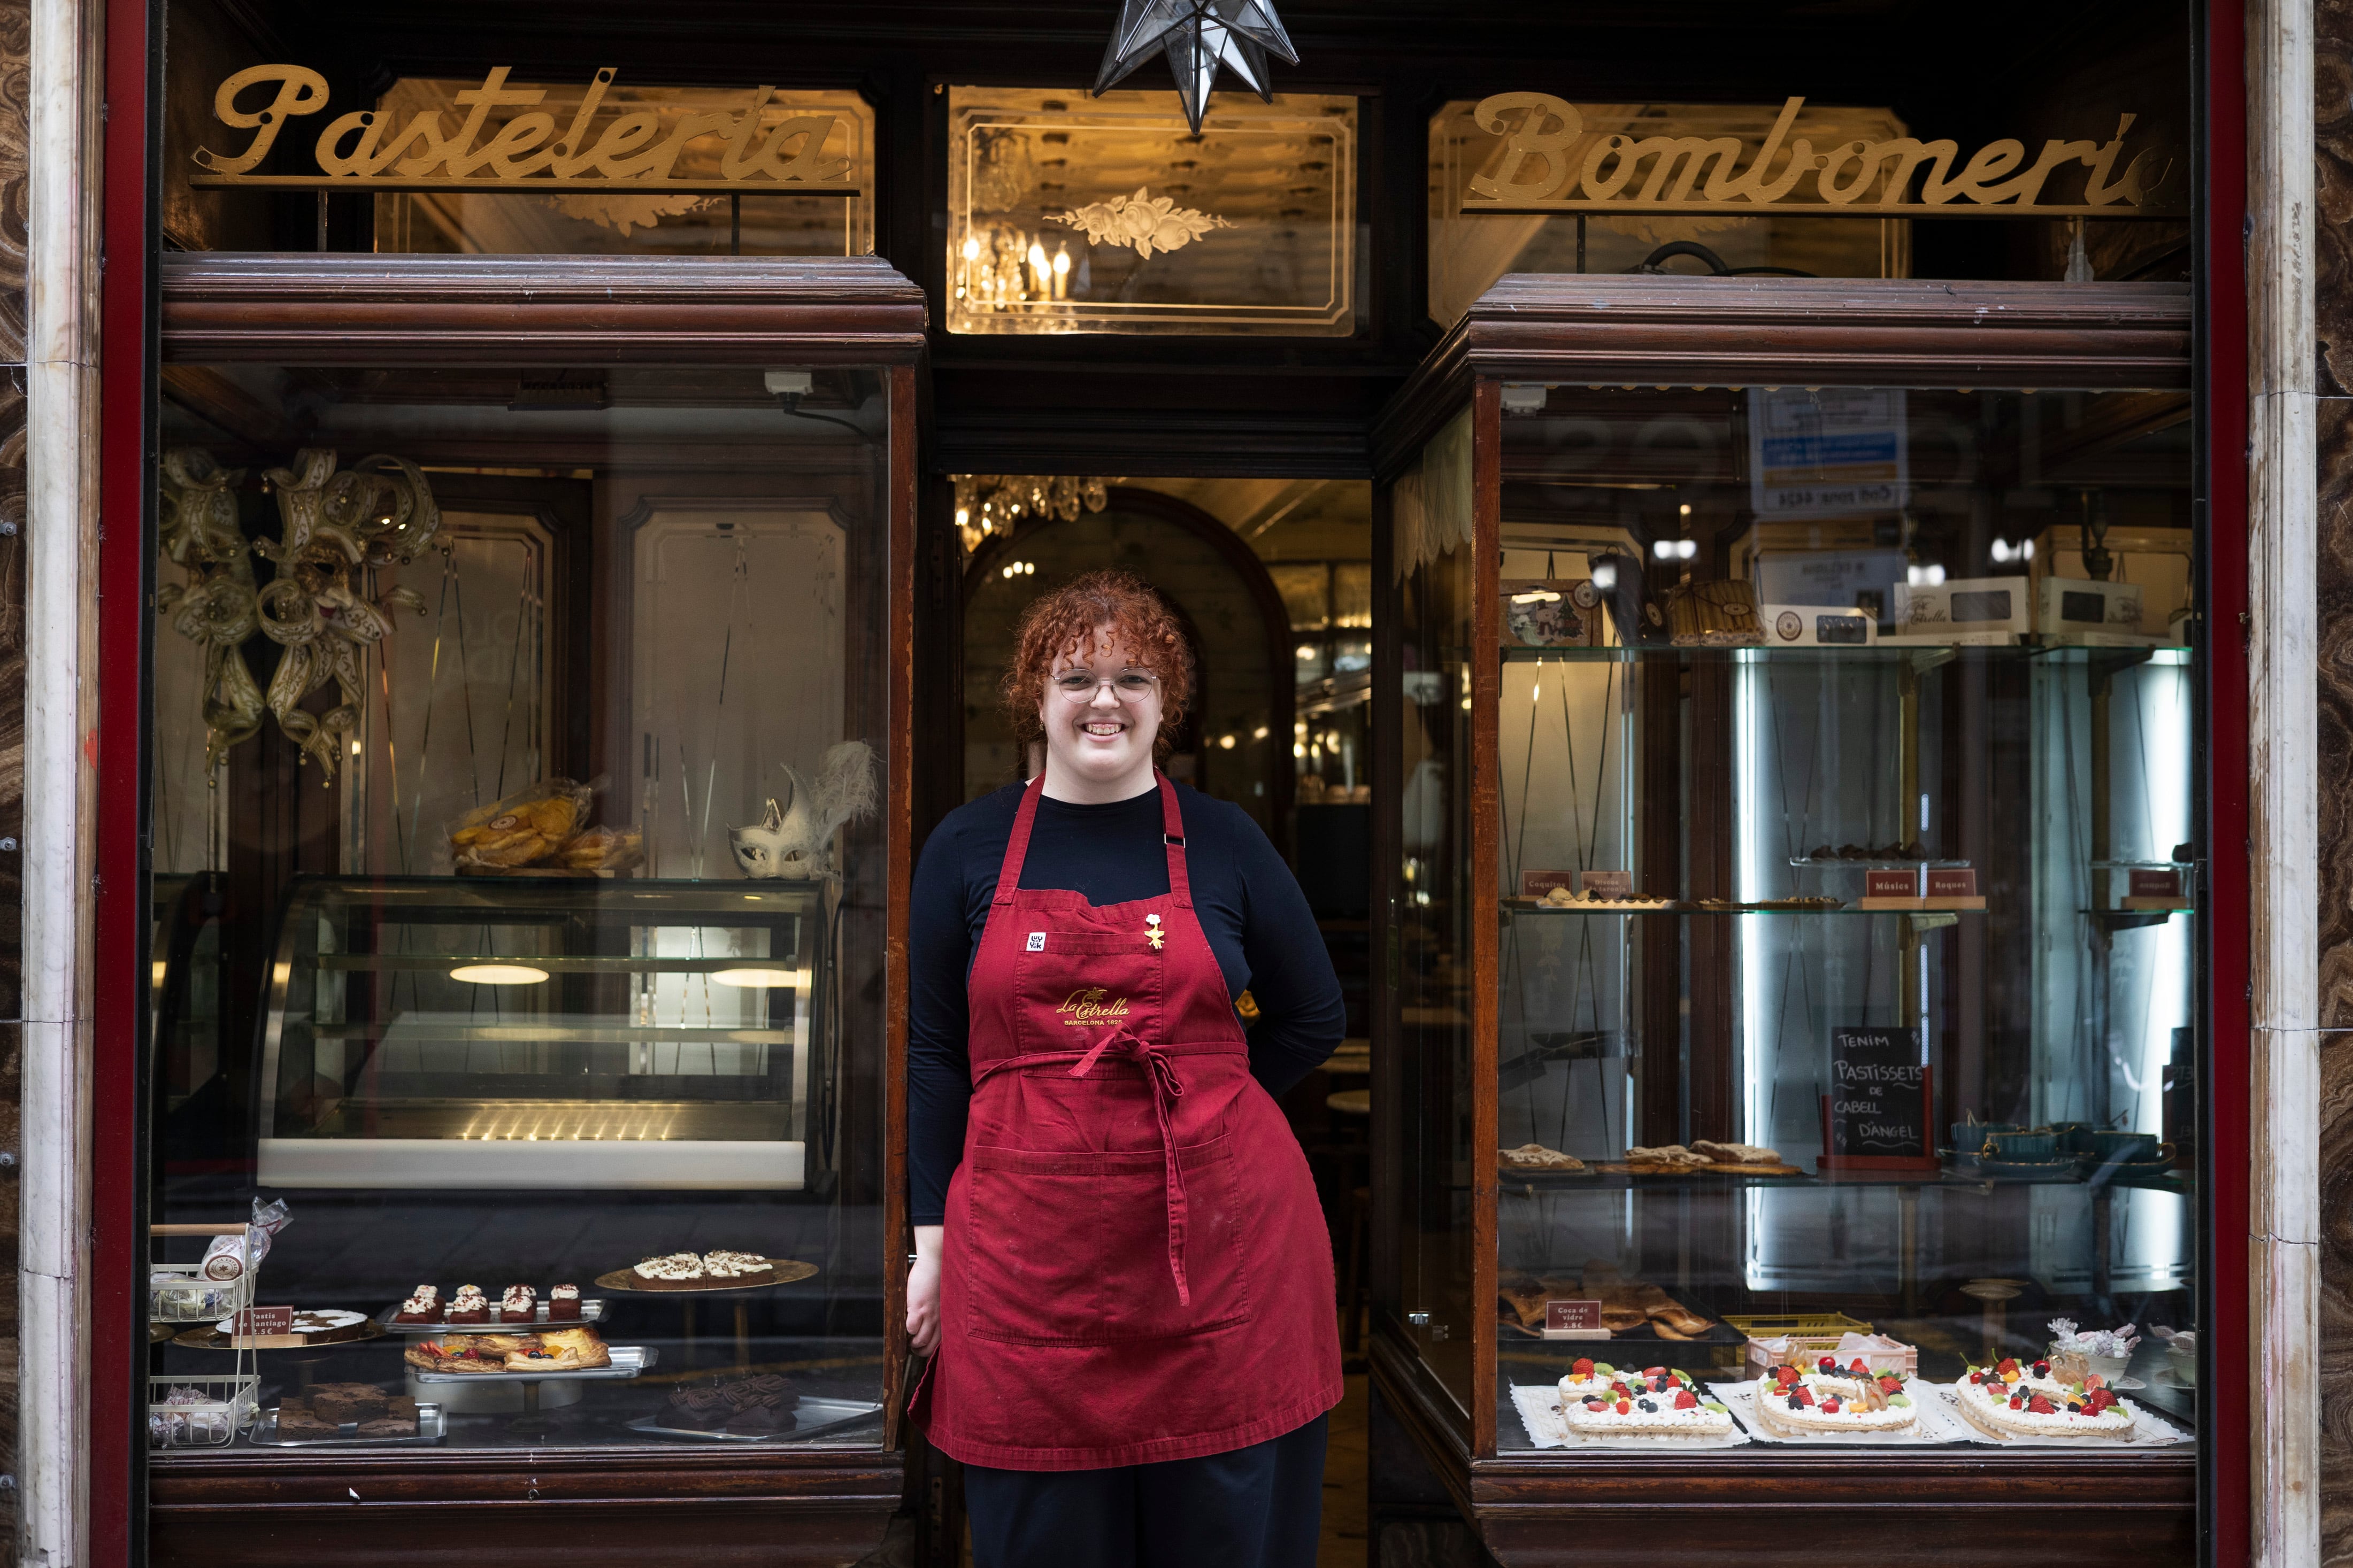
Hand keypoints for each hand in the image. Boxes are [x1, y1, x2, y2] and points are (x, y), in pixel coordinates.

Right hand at [906, 1226, 943, 1356]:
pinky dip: (908, 1329)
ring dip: (913, 1344)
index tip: (926, 1347)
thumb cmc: (941, 1278)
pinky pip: (911, 1328)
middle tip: (914, 1347)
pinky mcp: (918, 1307)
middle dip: (921, 1351)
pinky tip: (908, 1322)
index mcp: (949, 1317)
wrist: (936, 1262)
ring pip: (920, 1341)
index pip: (943, 1342)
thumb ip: (942, 1312)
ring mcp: (930, 1314)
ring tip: (909, 1340)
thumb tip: (934, 1323)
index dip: (932, 1348)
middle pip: (930, 1346)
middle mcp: (941, 1319)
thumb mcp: (945, 1299)